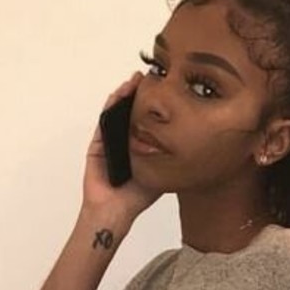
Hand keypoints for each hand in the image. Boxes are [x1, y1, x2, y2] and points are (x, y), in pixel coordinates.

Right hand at [82, 74, 162, 222]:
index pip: (146, 122)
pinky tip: (119, 95)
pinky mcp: (98, 144)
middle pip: (130, 112)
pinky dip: (110, 107)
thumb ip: (170, 163)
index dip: (152, 107)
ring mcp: (110, 141)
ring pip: (117, 112)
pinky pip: (104, 121)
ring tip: (135, 81)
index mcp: (139, 148)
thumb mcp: (161, 177)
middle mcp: (124, 142)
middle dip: (138, 94)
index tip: (163, 91)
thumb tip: (191, 152)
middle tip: (149, 78)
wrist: (114, 211)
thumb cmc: (135, 199)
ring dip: (124, 95)